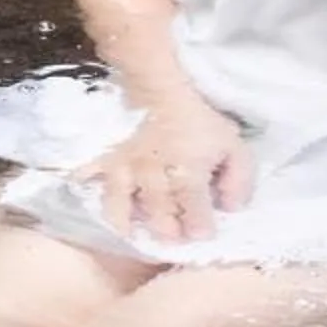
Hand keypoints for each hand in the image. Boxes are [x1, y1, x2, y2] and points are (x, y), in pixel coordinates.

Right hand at [84, 100, 253, 242]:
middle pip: (160, 216)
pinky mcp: (109, 161)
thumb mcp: (234, 146)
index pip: (195, 214)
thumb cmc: (199, 123)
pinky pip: (91, 176)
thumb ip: (239, 181)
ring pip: (123, 207)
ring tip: (134, 234)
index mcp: (188, 173)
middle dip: (169, 232)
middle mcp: (155, 176)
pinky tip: (89, 198)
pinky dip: (87, 189)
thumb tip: (231, 208)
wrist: (162, 91)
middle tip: (174, 235)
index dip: (202, 229)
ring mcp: (128, 169)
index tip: (204, 234)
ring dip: (130, 225)